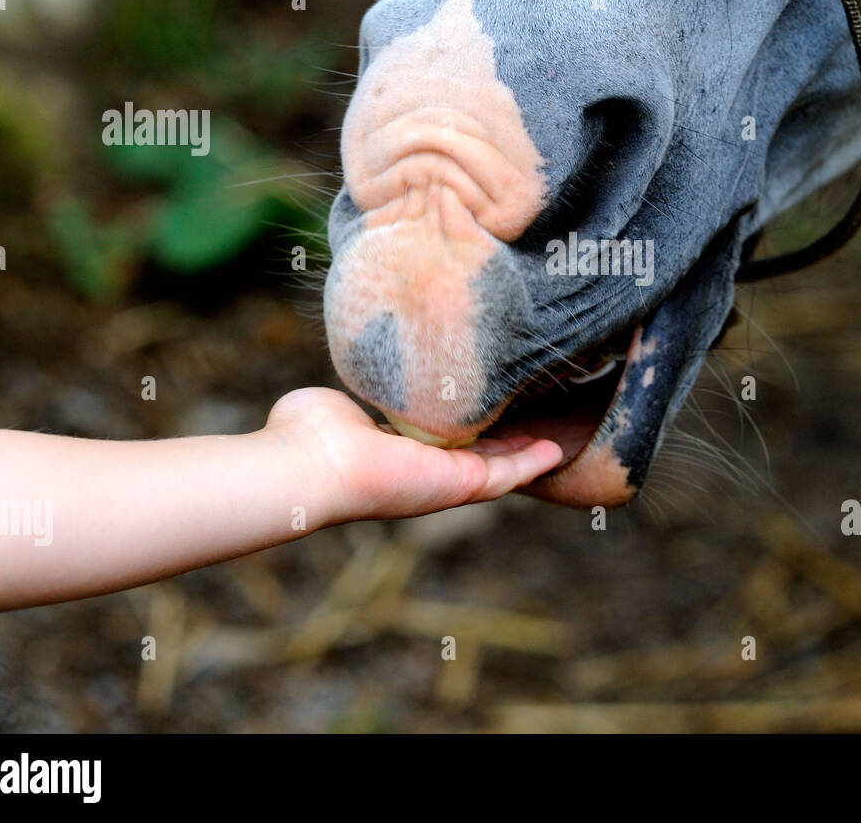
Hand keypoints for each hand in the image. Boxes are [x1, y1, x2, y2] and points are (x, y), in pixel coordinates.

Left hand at [263, 388, 562, 521]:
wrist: (307, 464)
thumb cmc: (307, 436)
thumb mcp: (341, 403)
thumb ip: (361, 393)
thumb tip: (368, 376)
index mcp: (396, 453)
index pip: (439, 442)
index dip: (465, 428)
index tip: (485, 409)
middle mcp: (422, 471)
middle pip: (474, 458)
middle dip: (504, 444)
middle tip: (531, 425)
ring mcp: (442, 480)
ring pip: (497, 469)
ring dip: (525, 456)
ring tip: (554, 441)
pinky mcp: (458, 484)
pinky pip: (505, 475)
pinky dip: (531, 464)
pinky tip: (554, 450)